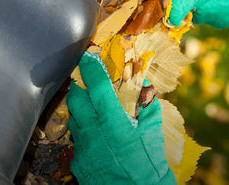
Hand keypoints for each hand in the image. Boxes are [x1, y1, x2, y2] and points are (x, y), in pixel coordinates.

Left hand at [66, 52, 175, 183]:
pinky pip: (77, 142)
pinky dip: (85, 134)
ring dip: (82, 112)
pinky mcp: (78, 164)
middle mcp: (94, 135)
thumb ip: (148, 111)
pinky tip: (97, 137)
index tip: (89, 57)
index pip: (98, 88)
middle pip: (76, 101)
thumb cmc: (150, 171)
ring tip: (95, 111)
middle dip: (80, 88)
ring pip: (75, 121)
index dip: (92, 69)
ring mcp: (83, 151)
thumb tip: (146, 90)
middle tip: (88, 83)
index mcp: (114, 125)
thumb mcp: (153, 138)